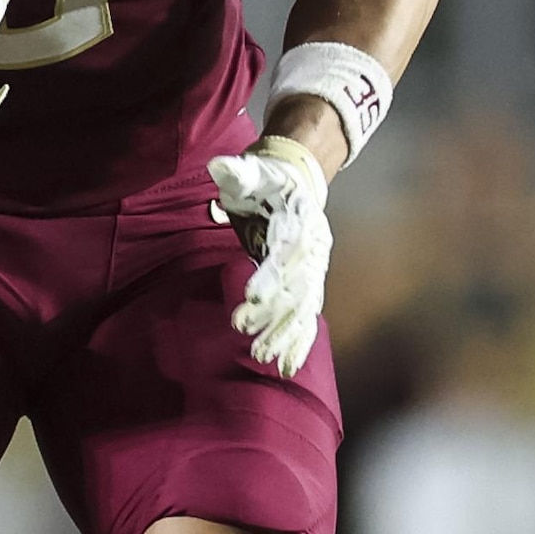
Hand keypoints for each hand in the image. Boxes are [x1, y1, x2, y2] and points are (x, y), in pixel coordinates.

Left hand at [204, 140, 331, 375]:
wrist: (295, 183)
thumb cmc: (266, 180)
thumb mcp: (251, 172)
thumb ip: (237, 172)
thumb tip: (220, 168)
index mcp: (301, 218)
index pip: (286, 250)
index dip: (271, 274)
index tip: (251, 296)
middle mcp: (313, 247)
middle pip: (296, 285)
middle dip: (273, 312)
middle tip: (245, 332)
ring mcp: (314, 268)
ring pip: (302, 307)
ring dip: (284, 333)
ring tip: (263, 358)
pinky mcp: (308, 284)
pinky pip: (307, 316)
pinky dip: (299, 341)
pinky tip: (287, 366)